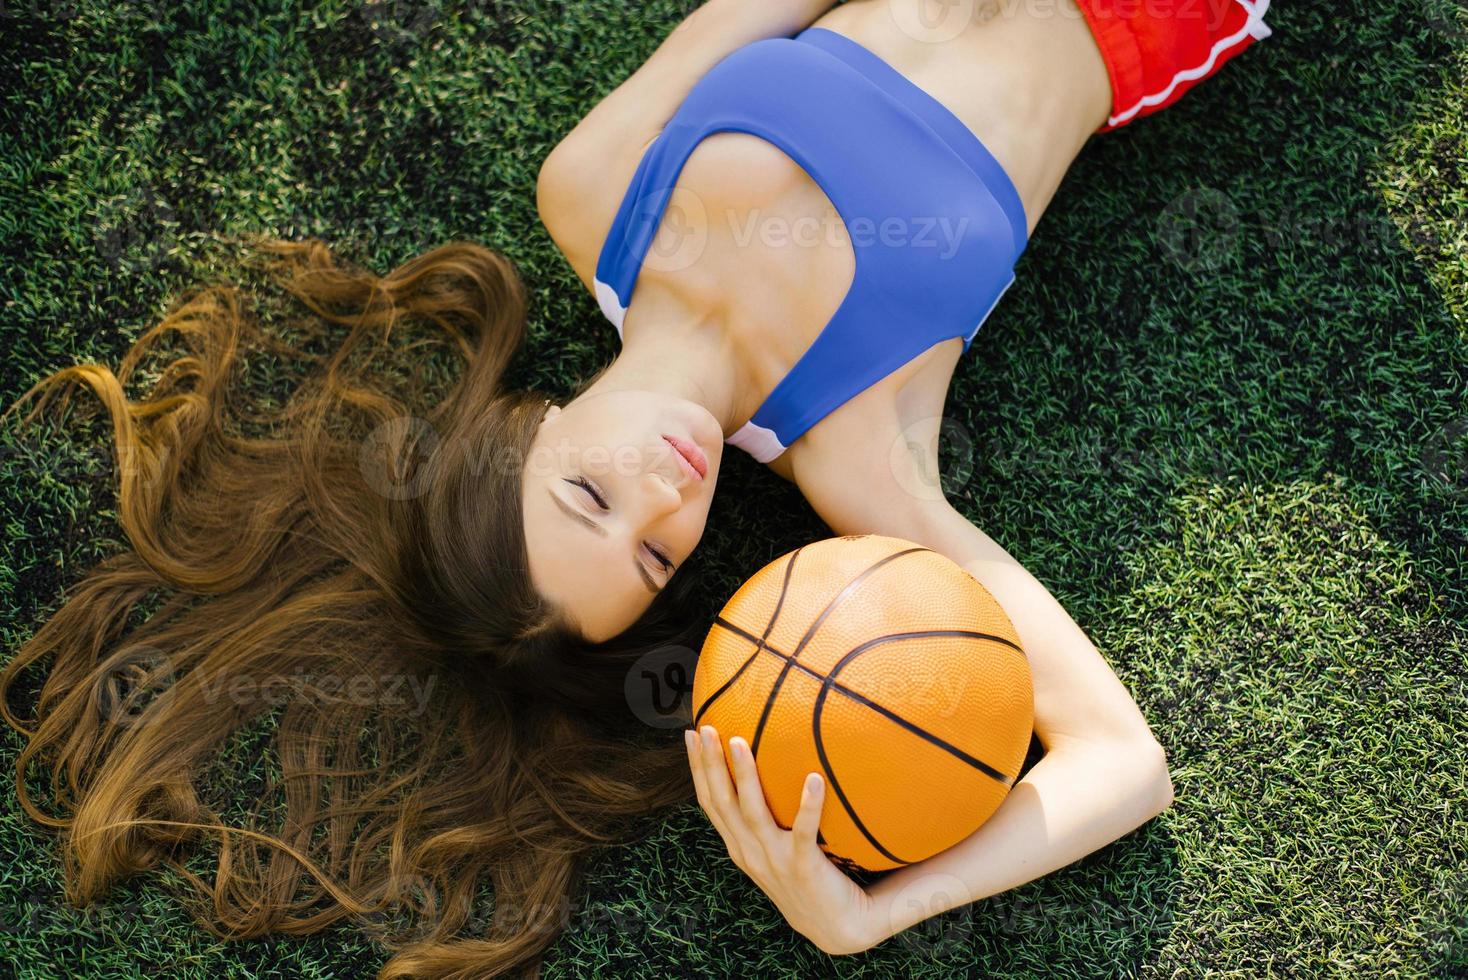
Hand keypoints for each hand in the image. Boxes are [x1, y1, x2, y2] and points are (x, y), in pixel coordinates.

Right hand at [685, 724, 883, 955]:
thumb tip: (781, 766)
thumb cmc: (812, 880)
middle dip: (708, 764)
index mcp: (741, 847)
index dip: (698, 769)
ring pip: (750, 811)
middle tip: (704, 727)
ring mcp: (774, 861)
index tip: (691, 735)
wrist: (839, 930)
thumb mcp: (780, 851)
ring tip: (738, 741)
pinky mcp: (803, 867)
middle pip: (720, 802)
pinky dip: (809, 804)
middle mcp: (750, 853)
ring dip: (742, 774)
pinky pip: (804, 831)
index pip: (711, 803)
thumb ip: (774, 818)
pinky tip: (814, 778)